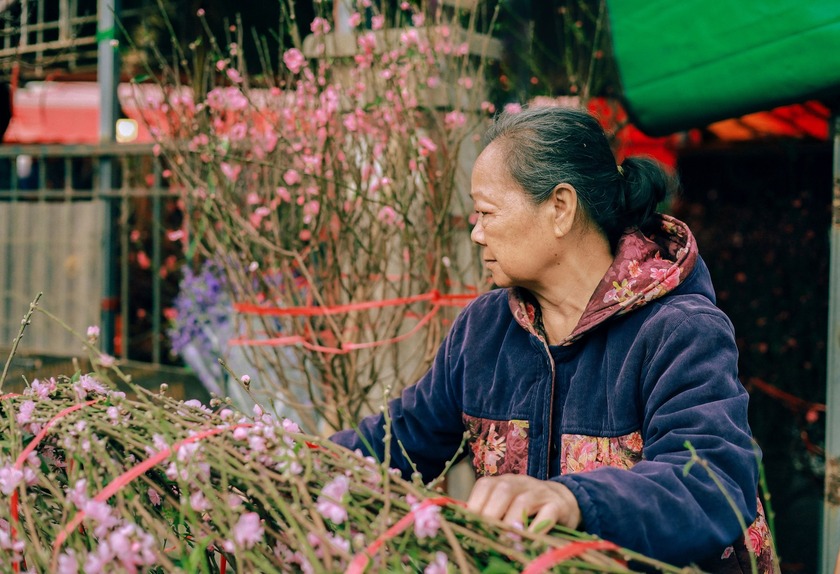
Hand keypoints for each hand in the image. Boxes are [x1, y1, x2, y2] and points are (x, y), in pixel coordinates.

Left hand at [466, 474, 580, 531]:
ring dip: (512, 521)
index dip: (475, 504)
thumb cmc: (527, 508)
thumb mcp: (507, 505)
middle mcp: (520, 482)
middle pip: (502, 491)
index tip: (470, 525)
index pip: (485, 485)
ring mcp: (540, 492)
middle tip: (487, 535)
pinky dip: (537, 528)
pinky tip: (529, 541)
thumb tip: (466, 527)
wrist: (564, 500)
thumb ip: (489, 512)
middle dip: (491, 514)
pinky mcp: (558, 505)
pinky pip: (548, 514)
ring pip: (523, 501)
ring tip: (507, 539)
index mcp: (503, 481)